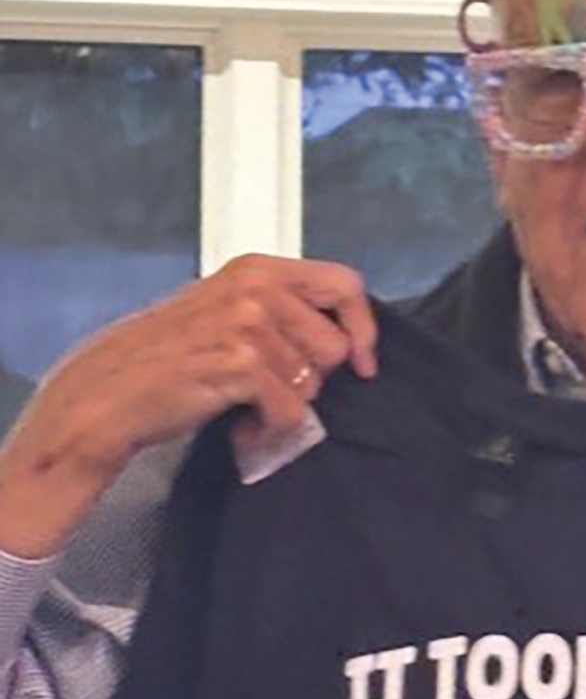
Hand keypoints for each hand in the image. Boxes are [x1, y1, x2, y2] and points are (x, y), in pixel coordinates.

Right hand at [0, 255, 376, 558]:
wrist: (108, 395)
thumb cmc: (167, 360)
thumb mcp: (225, 315)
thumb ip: (279, 314)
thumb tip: (343, 344)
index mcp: (256, 269)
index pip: (344, 283)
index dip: (363, 328)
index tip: (364, 365)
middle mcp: (255, 288)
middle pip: (333, 345)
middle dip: (310, 380)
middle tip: (269, 392)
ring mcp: (246, 323)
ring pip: (311, 382)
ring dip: (283, 407)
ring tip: (246, 409)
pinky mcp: (238, 364)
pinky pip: (290, 410)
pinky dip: (269, 429)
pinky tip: (241, 428)